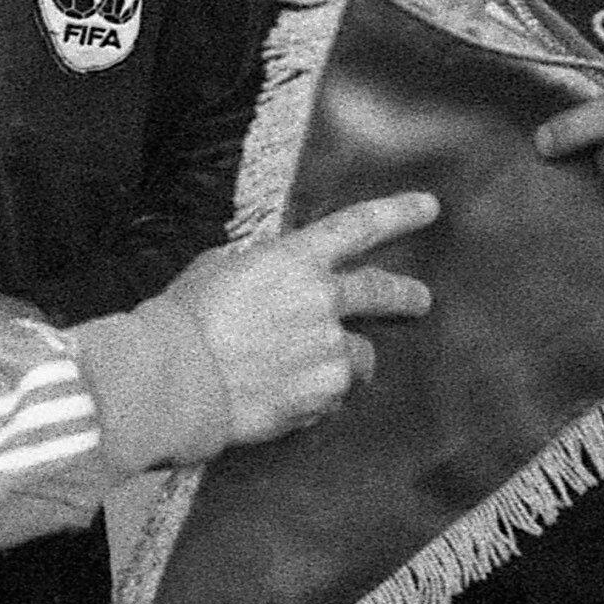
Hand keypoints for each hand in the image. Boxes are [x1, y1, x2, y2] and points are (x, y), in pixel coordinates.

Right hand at [162, 189, 438, 445]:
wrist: (175, 377)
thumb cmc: (184, 321)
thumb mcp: (217, 270)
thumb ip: (258, 269)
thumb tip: (266, 278)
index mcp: (294, 260)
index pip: (358, 227)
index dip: (397, 214)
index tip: (428, 207)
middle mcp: (322, 300)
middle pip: (380, 291)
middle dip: (405, 295)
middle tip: (420, 301)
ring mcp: (328, 348)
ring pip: (358, 355)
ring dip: (341, 360)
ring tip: (304, 371)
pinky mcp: (324, 392)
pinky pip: (333, 394)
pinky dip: (315, 396)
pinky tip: (280, 396)